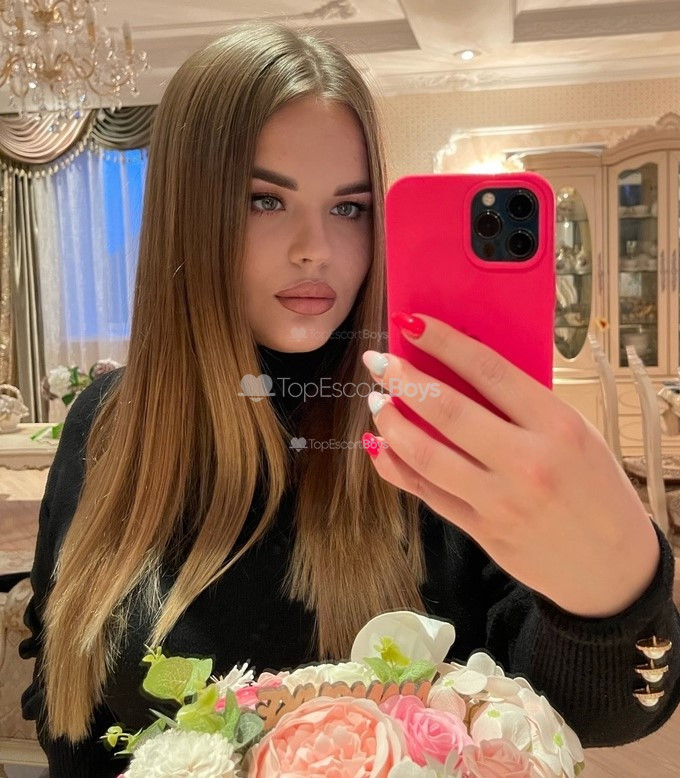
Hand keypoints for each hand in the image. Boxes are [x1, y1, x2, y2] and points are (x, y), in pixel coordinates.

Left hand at [361, 313, 659, 617]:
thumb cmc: (596, 488)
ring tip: (377, 403)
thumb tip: (460, 372)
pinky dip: (396, 467)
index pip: (488, 371)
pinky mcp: (481, 530)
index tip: (411, 325)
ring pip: (426, 455)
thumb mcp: (576, 433)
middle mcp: (526, 462)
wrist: (612, 568)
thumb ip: (524, 406)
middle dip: (403, 381)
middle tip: (379, 364)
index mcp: (557, 426)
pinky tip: (381, 447)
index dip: (443, 343)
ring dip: (392, 424)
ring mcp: (499, 500)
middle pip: (447, 411)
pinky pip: (427, 493)